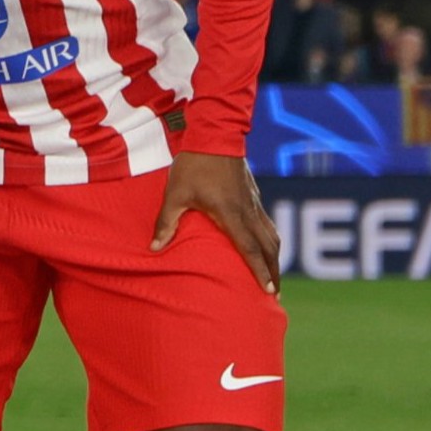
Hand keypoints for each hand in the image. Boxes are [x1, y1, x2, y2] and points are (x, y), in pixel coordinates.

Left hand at [155, 150, 281, 291]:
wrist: (215, 134)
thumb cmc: (193, 165)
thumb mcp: (175, 194)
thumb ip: (167, 222)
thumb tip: (155, 248)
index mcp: (231, 214)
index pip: (250, 249)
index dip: (260, 271)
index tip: (269, 291)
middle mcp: (248, 211)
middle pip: (268, 247)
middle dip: (273, 272)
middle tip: (275, 296)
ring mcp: (254, 202)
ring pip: (272, 235)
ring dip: (275, 258)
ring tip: (274, 277)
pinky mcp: (254, 195)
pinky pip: (267, 224)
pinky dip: (270, 241)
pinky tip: (266, 248)